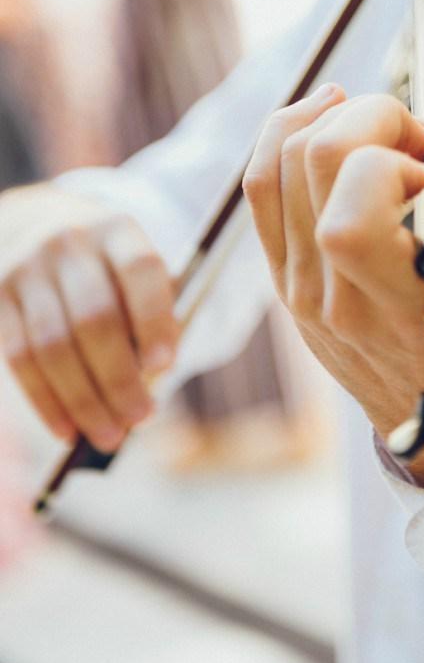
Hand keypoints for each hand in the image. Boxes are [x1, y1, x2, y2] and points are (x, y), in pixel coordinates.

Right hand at [0, 183, 177, 450]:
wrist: (37, 226)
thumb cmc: (106, 269)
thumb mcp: (135, 274)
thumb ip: (151, 315)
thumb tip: (151, 379)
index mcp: (118, 231)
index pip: (140, 271)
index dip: (153, 318)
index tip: (165, 365)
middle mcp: (70, 243)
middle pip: (95, 318)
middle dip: (119, 377)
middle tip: (140, 418)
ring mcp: (27, 269)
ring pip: (54, 346)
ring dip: (83, 400)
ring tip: (109, 435)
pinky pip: (20, 359)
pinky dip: (46, 401)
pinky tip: (68, 429)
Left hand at [243, 85, 423, 489]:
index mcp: (401, 308)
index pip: (351, 214)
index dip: (389, 164)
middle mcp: (336, 300)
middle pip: (309, 166)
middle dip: (364, 117)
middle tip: (411, 133)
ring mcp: (300, 292)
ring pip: (272, 171)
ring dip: (320, 119)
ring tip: (369, 116)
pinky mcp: (285, 284)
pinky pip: (260, 196)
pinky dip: (283, 142)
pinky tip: (323, 121)